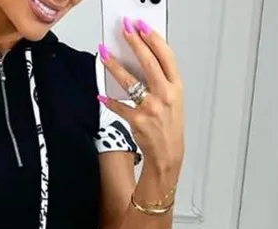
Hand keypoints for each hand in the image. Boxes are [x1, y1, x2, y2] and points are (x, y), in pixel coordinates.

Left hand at [99, 19, 184, 191]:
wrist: (168, 153)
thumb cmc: (169, 125)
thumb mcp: (173, 99)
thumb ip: (162, 80)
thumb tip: (142, 59)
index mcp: (176, 87)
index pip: (165, 56)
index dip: (153, 38)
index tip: (142, 26)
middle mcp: (165, 95)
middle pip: (148, 63)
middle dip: (134, 43)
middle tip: (124, 30)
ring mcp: (151, 108)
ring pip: (130, 81)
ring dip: (114, 66)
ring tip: (104, 53)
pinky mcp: (137, 121)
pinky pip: (119, 107)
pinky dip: (109, 101)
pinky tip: (101, 95)